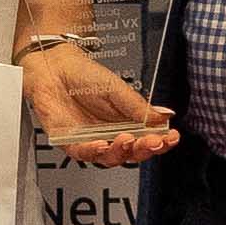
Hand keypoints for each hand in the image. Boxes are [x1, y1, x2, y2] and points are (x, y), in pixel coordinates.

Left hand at [24, 44, 177, 166]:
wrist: (54, 67)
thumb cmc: (84, 76)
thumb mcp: (117, 88)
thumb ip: (138, 106)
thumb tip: (164, 117)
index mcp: (126, 123)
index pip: (148, 139)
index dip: (161, 141)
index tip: (171, 137)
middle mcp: (111, 135)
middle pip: (132, 153)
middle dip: (145, 149)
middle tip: (154, 141)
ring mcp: (91, 141)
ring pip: (110, 157)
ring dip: (121, 151)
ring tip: (128, 140)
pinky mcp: (70, 143)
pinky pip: (83, 153)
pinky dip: (93, 151)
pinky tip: (101, 144)